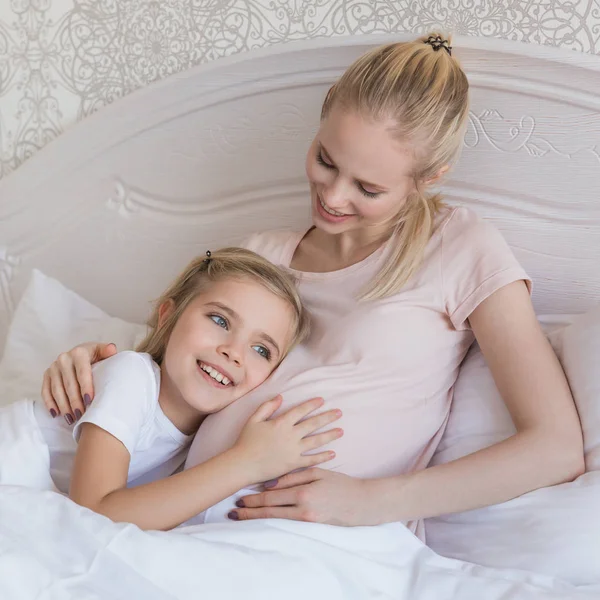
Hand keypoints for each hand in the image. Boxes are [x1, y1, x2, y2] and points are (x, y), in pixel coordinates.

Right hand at [41, 342, 116, 423]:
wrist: (80, 353)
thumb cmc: (95, 356)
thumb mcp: (102, 352)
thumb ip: (108, 351)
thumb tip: (112, 349)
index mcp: (79, 353)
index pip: (83, 373)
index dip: (86, 387)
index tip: (89, 401)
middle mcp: (64, 359)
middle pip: (69, 384)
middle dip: (75, 401)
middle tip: (81, 416)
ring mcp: (53, 367)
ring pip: (57, 390)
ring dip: (63, 406)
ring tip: (71, 419)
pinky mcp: (46, 375)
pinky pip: (46, 391)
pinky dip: (50, 403)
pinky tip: (56, 414)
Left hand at [230, 468, 373, 525]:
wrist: (362, 503)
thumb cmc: (341, 485)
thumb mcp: (318, 473)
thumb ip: (293, 477)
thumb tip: (270, 483)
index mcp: (302, 492)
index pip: (271, 496)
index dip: (254, 499)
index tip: (239, 499)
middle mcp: (301, 508)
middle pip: (269, 511)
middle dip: (250, 513)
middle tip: (233, 513)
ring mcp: (306, 520)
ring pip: (275, 519)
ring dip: (257, 518)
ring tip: (242, 518)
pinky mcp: (311, 526)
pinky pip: (286, 523)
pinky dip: (273, 521)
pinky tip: (263, 521)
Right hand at [232, 396, 342, 484]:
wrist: (243, 464)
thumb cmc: (246, 441)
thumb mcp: (254, 419)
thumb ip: (267, 406)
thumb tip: (280, 396)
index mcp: (281, 423)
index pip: (300, 410)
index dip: (312, 404)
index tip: (322, 400)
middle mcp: (290, 435)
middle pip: (313, 424)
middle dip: (327, 417)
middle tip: (339, 412)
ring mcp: (293, 450)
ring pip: (316, 441)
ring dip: (330, 435)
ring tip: (341, 431)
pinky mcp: (293, 464)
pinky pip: (311, 460)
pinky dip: (323, 457)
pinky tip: (333, 453)